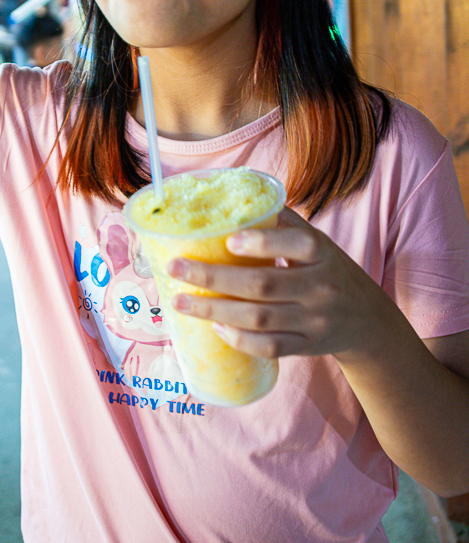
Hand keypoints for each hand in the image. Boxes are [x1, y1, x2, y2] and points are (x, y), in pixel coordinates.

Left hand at [169, 207, 392, 360]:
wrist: (367, 318)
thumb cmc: (328, 269)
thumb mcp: (317, 242)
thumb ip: (282, 222)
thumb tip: (233, 195)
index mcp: (322, 253)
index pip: (298, 244)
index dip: (263, 242)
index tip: (229, 239)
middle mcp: (320, 287)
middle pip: (264, 285)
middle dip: (214, 277)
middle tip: (176, 268)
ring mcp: (314, 321)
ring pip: (260, 319)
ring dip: (215, 310)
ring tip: (180, 301)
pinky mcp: (307, 347)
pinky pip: (270, 347)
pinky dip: (239, 340)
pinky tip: (214, 327)